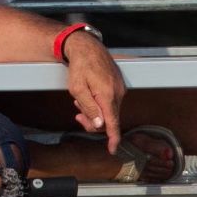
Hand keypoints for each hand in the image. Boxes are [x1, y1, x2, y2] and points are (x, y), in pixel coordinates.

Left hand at [63, 34, 125, 153]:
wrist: (87, 47)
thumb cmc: (80, 67)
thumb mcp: (78, 89)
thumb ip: (89, 108)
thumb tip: (99, 125)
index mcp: (108, 95)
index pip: (113, 123)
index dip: (113, 138)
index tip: (112, 150)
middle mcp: (118, 93)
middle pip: (109, 119)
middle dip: (93, 121)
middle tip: (77, 115)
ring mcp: (120, 88)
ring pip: (108, 110)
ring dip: (94, 110)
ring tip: (80, 99)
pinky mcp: (119, 85)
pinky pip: (110, 101)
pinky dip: (99, 103)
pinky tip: (89, 94)